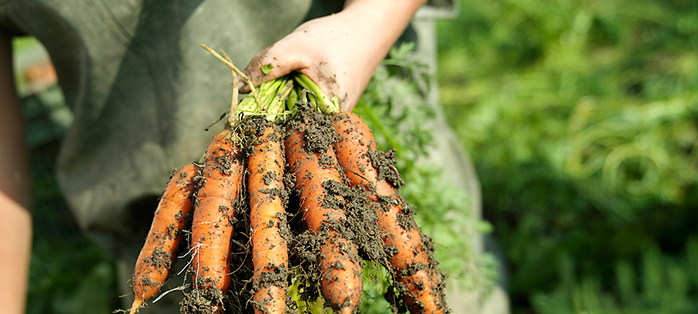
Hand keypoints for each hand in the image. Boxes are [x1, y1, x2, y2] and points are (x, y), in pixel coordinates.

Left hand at [241, 0, 426, 111]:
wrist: (368, 30)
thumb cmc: (336, 38)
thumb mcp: (295, 48)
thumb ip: (266, 67)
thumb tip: (239, 89)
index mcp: (323, 116)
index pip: (283, 129)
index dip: (261, 121)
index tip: (242, 115)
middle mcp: (330, 123)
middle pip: (288, 122)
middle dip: (272, 105)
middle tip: (273, 85)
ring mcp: (332, 118)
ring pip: (294, 112)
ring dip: (283, 97)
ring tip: (292, 77)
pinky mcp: (331, 109)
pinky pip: (303, 105)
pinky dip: (294, 93)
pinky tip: (300, 78)